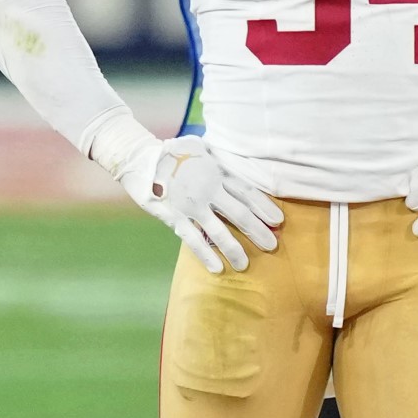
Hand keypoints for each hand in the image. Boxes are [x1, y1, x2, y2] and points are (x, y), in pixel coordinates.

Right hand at [104, 131, 282, 273]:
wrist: (139, 159)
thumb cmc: (173, 152)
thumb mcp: (202, 148)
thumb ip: (220, 158)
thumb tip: (237, 160)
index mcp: (217, 173)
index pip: (247, 192)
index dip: (264, 206)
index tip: (278, 220)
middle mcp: (208, 190)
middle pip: (239, 213)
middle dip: (257, 231)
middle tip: (273, 246)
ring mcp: (191, 205)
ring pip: (219, 231)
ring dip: (234, 249)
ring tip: (245, 264)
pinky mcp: (174, 217)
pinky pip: (193, 239)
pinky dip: (206, 255)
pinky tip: (217, 268)